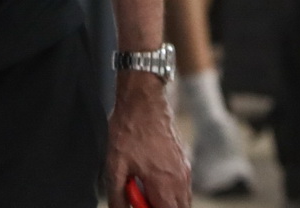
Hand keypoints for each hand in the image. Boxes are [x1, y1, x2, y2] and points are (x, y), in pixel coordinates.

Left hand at [106, 73, 187, 207]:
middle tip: (141, 200)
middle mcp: (180, 180)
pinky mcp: (183, 162)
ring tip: (144, 192)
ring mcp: (184, 171)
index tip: (139, 206)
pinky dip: (170, 193)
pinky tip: (150, 181)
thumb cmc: (130, 130)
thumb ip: (118, 196)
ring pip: (182, 201)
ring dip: (165, 203)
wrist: (143, 101)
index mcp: (164, 184)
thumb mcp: (115, 166)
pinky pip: (181, 188)